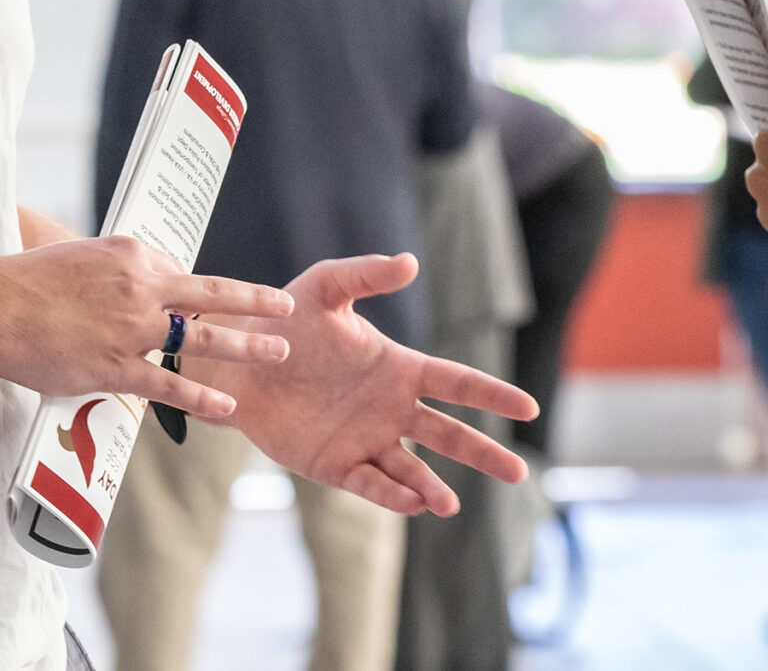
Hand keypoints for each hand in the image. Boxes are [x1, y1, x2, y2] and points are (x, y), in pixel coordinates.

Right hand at [0, 235, 294, 419]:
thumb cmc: (25, 279)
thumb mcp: (79, 253)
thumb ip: (115, 270)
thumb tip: (138, 282)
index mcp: (132, 255)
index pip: (181, 273)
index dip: (197, 293)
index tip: (217, 304)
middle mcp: (141, 287)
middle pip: (211, 296)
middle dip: (254, 303)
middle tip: (285, 309)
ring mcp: (131, 329)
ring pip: (202, 339)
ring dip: (245, 346)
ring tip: (277, 353)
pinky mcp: (114, 367)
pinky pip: (168, 386)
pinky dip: (201, 398)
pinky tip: (227, 407)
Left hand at [201, 254, 539, 516]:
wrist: (238, 362)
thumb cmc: (286, 321)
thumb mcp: (327, 288)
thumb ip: (366, 276)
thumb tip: (411, 262)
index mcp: (399, 369)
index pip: (457, 383)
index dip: (492, 395)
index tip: (529, 407)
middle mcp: (391, 409)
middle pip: (448, 434)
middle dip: (484, 453)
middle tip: (519, 474)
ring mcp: (366, 440)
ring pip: (412, 470)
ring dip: (432, 487)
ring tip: (449, 503)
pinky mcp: (335, 466)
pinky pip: (370, 484)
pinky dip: (392, 496)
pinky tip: (413, 504)